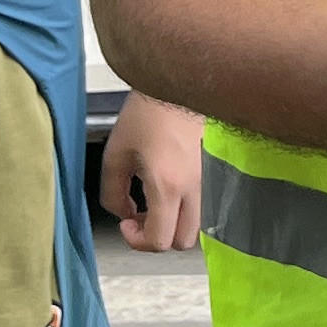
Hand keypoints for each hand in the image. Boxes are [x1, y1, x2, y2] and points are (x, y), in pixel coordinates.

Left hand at [99, 94, 205, 251]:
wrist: (180, 84)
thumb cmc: (148, 113)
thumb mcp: (116, 154)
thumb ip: (112, 193)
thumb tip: (123, 212)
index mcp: (168, 185)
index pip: (160, 240)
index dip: (137, 240)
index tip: (126, 222)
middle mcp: (195, 187)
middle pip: (182, 241)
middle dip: (158, 237)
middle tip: (141, 218)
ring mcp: (209, 181)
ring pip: (197, 226)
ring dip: (174, 224)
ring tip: (155, 203)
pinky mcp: (215, 172)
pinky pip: (204, 205)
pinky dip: (186, 209)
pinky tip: (171, 189)